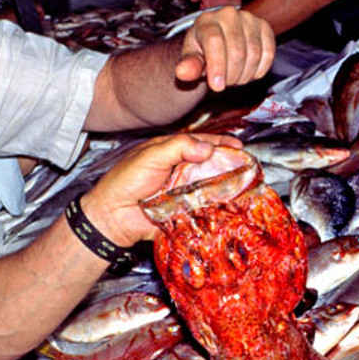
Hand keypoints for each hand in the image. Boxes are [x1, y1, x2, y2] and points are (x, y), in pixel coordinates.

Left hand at [81, 134, 239, 247]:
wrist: (112, 216)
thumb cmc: (125, 181)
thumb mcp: (151, 156)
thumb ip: (178, 147)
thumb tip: (207, 148)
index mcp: (172, 153)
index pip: (201, 143)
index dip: (220, 143)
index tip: (238, 145)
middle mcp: (180, 172)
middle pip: (210, 166)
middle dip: (229, 165)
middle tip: (246, 166)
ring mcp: (184, 193)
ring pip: (210, 188)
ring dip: (225, 187)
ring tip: (244, 186)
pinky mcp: (184, 213)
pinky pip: (203, 210)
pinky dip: (215, 209)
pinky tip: (229, 207)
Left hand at [175, 7, 274, 91]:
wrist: (217, 43)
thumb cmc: (202, 51)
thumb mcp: (191, 59)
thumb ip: (188, 65)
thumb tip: (183, 73)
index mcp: (206, 21)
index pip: (215, 42)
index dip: (217, 67)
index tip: (217, 86)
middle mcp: (229, 15)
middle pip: (236, 51)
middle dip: (231, 76)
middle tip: (224, 83)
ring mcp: (249, 19)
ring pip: (254, 54)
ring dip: (245, 75)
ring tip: (234, 78)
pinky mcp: (265, 27)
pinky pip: (268, 54)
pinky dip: (259, 70)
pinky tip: (248, 72)